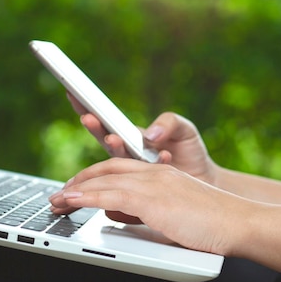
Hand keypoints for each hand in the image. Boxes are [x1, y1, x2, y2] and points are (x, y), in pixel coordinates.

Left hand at [49, 158, 247, 253]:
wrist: (238, 222)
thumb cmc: (211, 223)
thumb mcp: (171, 212)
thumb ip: (144, 209)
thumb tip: (116, 212)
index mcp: (160, 174)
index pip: (118, 167)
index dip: (94, 175)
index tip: (77, 186)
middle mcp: (154, 172)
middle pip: (106, 168)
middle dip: (79, 180)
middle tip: (60, 193)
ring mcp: (153, 182)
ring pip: (103, 179)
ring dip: (75, 189)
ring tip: (57, 200)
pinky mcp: (152, 197)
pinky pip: (109, 193)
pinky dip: (85, 196)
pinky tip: (71, 202)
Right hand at [66, 93, 218, 182]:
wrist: (205, 180)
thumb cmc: (190, 151)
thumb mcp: (183, 128)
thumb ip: (168, 123)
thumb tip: (150, 134)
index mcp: (132, 136)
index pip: (106, 120)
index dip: (89, 108)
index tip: (75, 94)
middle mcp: (128, 153)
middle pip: (105, 139)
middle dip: (95, 127)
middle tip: (88, 117)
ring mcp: (135, 171)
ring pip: (117, 160)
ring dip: (116, 146)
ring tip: (114, 137)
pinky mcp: (146, 187)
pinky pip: (141, 177)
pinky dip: (152, 163)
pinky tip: (164, 154)